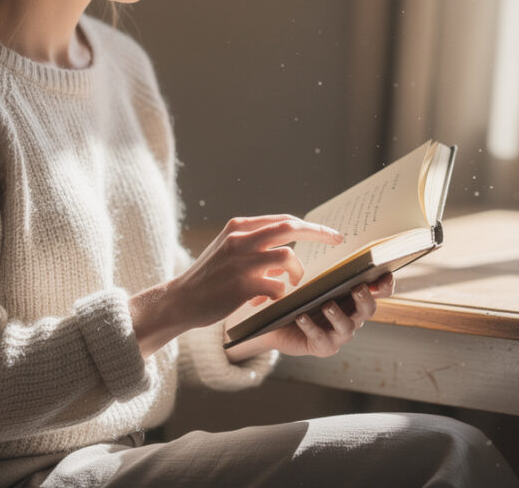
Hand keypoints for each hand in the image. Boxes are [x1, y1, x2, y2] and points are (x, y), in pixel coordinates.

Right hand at [170, 214, 342, 329]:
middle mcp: (240, 239)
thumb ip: (253, 244)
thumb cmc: (208, 278)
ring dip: (296, 272)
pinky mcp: (241, 285)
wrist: (181, 300)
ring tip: (291, 283)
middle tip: (337, 240)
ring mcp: (241, 261)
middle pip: (290, 227)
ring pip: (287, 257)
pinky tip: (265, 300)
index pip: (282, 219)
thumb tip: (288, 247)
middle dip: (318, 232)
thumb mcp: (227, 250)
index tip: (328, 232)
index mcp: (238, 227)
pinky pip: (277, 286)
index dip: (309, 225)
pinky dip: (278, 294)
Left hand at [226, 272, 394, 360]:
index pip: (380, 291)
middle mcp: (353, 316)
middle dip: (365, 298)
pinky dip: (311, 327)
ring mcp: (339, 334)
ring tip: (327, 304)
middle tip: (357, 287)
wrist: (277, 322)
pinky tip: (301, 316)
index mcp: (355, 298)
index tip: (384, 272)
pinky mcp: (323, 347)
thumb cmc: (301, 295)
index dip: (386, 284)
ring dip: (338, 316)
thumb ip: (329, 269)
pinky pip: (320, 338)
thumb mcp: (316, 279)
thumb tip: (335, 242)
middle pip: (369, 309)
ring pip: (347, 327)